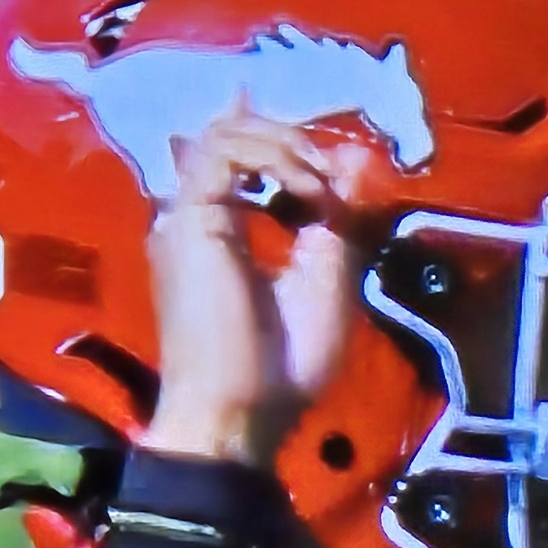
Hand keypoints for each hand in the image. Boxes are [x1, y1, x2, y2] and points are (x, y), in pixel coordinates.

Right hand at [143, 101, 371, 465]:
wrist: (242, 413)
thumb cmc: (281, 368)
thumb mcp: (327, 280)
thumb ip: (336, 216)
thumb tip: (358, 155)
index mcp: (227, 235)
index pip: (242, 162)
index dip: (285, 144)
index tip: (339, 163)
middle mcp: (202, 219)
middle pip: (232, 137)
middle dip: (293, 142)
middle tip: (336, 176)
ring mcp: (190, 215)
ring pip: (224, 134)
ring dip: (285, 145)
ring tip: (320, 185)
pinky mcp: (189, 217)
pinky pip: (223, 152)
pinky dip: (273, 158)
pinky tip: (306, 192)